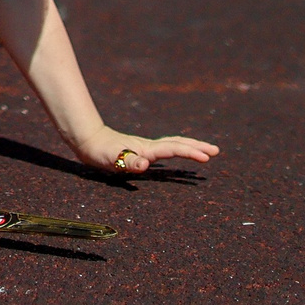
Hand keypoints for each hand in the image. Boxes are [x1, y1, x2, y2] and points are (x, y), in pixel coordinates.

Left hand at [77, 127, 220, 174]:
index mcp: (146, 149)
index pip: (173, 149)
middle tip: (216, 151)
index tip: (207, 156)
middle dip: (197, 147)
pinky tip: (179, 156)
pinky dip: (177, 151)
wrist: (88, 140)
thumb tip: (146, 164)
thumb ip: (128, 160)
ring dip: (190, 147)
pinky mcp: (141, 152)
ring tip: (206, 153)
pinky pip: (166, 151)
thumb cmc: (99, 152)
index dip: (190, 152)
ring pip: (173, 146)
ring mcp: (146, 149)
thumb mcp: (111, 158)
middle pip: (178, 144)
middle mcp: (149, 147)